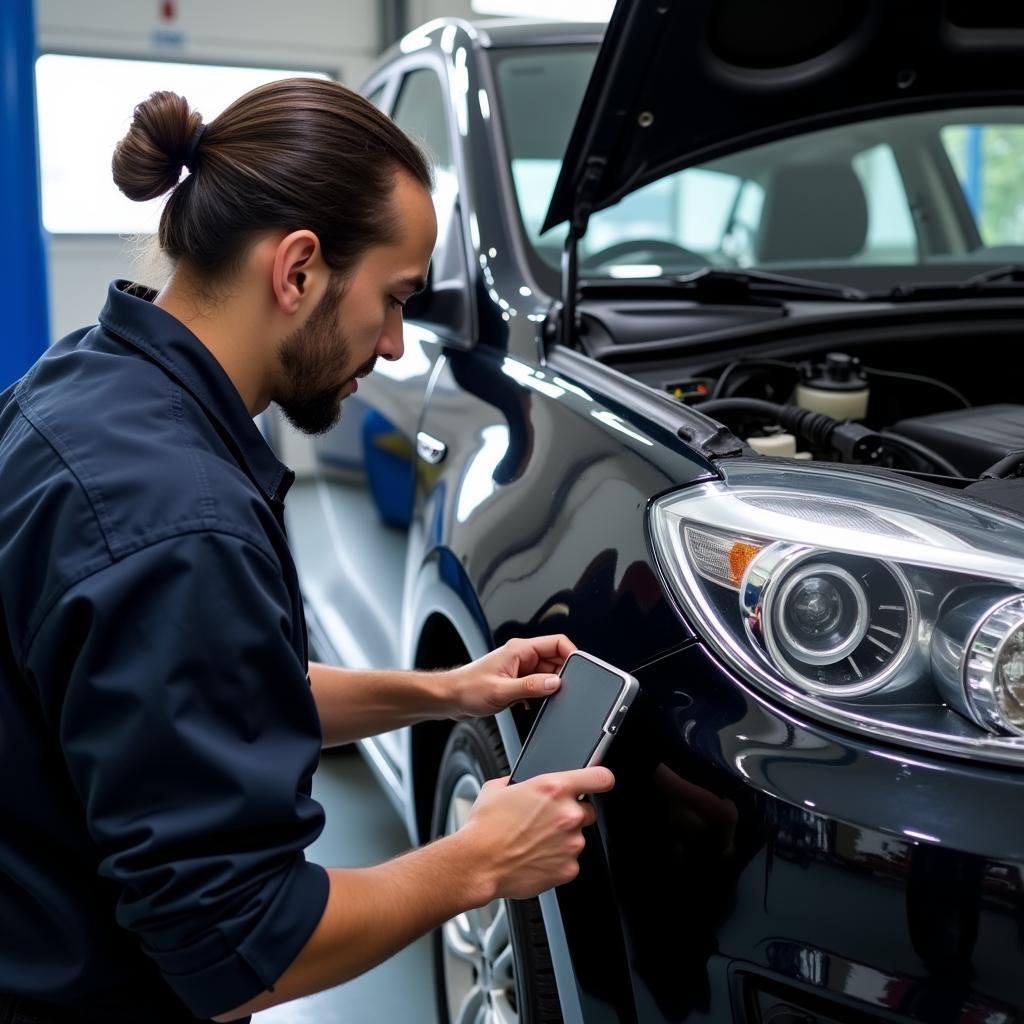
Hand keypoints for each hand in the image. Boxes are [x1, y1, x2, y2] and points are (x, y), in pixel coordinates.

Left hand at [445, 635, 575, 719]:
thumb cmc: (467, 689)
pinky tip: (530, 704)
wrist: (449, 698)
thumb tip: (555, 682)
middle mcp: (521, 656)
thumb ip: (531, 686)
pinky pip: (537, 684)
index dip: (572, 654)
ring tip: (541, 699)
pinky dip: (539, 694)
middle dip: (562, 675)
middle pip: (555, 660)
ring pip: (546, 674)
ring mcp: (519, 668)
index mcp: (519, 650)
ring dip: (548, 687)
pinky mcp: (515, 681)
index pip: (556, 642)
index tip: (581, 669)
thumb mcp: (501, 691)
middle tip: (563, 691)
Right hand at [459, 766, 615, 900]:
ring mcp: (571, 843)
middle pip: (589, 811)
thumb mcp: (498, 788)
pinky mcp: (568, 868)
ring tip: (535, 842)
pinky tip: (536, 857)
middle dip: (572, 814)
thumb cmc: (484, 827)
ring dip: (563, 839)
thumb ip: (519, 781)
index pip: (600, 777)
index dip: (601, 779)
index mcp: (554, 788)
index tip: (600, 782)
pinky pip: (570, 861)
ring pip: (578, 838)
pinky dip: (557, 861)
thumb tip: (524, 782)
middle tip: (548, 821)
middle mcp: (567, 814)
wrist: (477, 863)